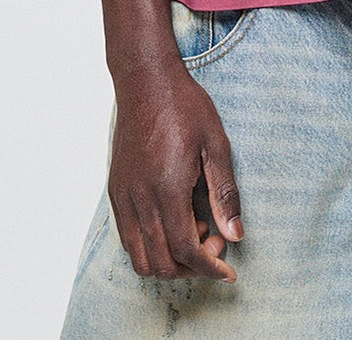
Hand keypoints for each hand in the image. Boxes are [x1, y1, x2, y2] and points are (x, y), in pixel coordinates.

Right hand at [108, 56, 244, 282]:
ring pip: (140, 258)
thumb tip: (236, 234)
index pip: (186, 249)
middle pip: (162, 263)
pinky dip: (151, 246)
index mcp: (167, 189)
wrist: (146, 81)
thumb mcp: (216, 144)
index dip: (209, 268)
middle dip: (193, 268)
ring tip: (195, 233)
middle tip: (216, 243)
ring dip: (170, 261)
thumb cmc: (184, 107)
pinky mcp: (116, 192)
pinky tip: (173, 222)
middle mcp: (140, 199)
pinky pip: (128, 238)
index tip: (228, 270)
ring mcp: (124, 197)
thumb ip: (225, 192)